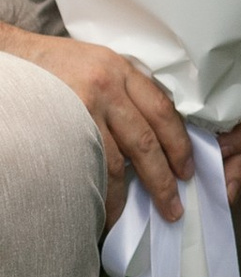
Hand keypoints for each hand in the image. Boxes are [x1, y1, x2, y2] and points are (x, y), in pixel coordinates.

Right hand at [1, 20, 190, 223]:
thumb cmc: (53, 65)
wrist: (11, 59)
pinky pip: (86, 165)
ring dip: (125, 195)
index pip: (162, 111)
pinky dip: (96, 190)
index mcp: (121, 69)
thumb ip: (124, 91)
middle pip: (145, 141)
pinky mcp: (60, 127)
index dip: (179, 144)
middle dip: (162, 179)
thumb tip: (151, 135)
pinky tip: (99, 207)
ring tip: (129, 217)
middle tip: (172, 207)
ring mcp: (82, 108)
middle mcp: (107, 87)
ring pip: (116, 161)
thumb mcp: (97, 64)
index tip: (186, 170)